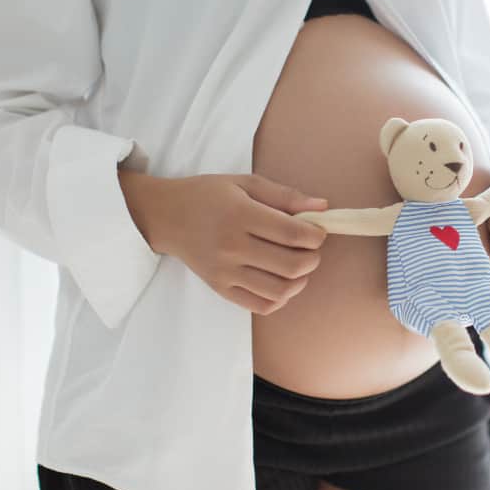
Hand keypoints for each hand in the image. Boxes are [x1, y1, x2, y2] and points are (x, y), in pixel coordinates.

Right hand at [122, 171, 328, 314]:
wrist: (165, 217)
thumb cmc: (208, 196)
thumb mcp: (245, 184)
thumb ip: (285, 195)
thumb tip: (323, 206)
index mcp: (241, 215)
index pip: (293, 234)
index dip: (316, 235)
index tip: (317, 231)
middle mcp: (232, 247)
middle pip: (292, 265)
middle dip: (313, 257)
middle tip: (310, 248)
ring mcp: (225, 272)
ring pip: (281, 290)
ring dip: (301, 279)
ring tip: (299, 265)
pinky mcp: (220, 289)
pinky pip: (261, 305)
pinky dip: (281, 297)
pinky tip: (281, 281)